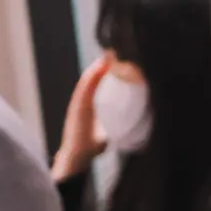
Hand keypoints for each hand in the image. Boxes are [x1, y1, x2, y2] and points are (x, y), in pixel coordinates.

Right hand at [51, 52, 111, 180]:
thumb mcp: (108, 132)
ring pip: (89, 80)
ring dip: (99, 66)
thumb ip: (116, 125)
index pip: (99, 81)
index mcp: (89, 104)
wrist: (75, 161)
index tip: (121, 57)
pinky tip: (99, 67)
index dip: (108, 69)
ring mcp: (78, 104)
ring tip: (109, 54)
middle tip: (117, 49)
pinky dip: (92, 78)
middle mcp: (82, 101)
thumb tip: (134, 121)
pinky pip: (84, 90)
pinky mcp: (76, 109)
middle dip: (105, 63)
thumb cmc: (89, 147)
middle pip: (94, 77)